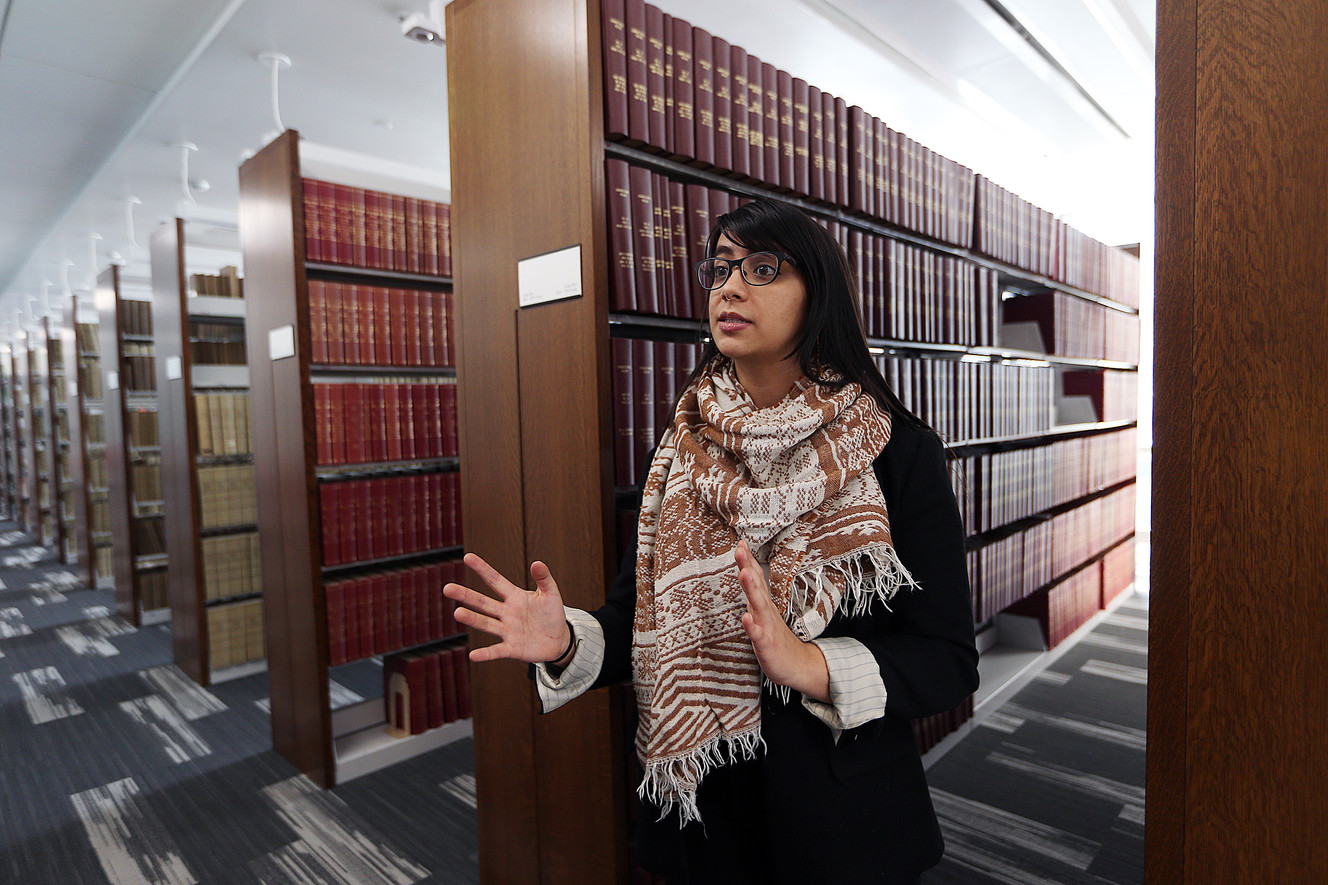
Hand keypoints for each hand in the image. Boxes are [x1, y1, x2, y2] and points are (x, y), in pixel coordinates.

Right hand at [443, 552, 571, 663]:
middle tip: (447, 588)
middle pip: (483, 602)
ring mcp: (507, 630)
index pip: (495, 580)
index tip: (467, 557)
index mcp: (514, 597)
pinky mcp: (512, 648)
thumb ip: (544, 579)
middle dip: (466, 595)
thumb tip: (537, 563)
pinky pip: (496, 651)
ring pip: (486, 624)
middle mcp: (506, 613)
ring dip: (472, 619)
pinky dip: (485, 654)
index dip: (483, 569)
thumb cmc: (551, 614)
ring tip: (457, 613)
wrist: (558, 640)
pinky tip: (473, 655)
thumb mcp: (551, 594)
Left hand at [736, 539, 829, 701]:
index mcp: (764, 604)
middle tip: (741, 549)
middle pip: (757, 586)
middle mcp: (766, 612)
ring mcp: (767, 627)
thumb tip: (746, 574)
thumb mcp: (764, 613)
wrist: (797, 665)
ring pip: (758, 606)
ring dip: (751, 590)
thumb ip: (756, 594)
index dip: (748, 561)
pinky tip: (746, 618)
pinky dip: (752, 626)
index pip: (756, 578)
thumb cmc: (776, 639)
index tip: (740, 543)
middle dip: (748, 567)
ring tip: (744, 573)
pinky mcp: (766, 645)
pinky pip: (758, 635)